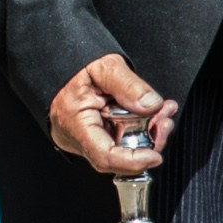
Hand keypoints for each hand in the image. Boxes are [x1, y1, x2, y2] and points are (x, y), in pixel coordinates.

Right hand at [48, 53, 177, 174]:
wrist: (57, 61)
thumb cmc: (72, 64)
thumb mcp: (103, 65)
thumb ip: (128, 85)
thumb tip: (151, 105)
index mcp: (74, 122)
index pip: (103, 156)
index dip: (132, 161)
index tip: (154, 156)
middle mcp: (77, 136)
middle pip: (119, 154)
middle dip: (149, 140)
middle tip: (165, 119)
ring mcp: (85, 137)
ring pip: (123, 146)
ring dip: (149, 132)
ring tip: (162, 111)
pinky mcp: (94, 133)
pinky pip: (121, 137)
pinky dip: (140, 127)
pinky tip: (152, 113)